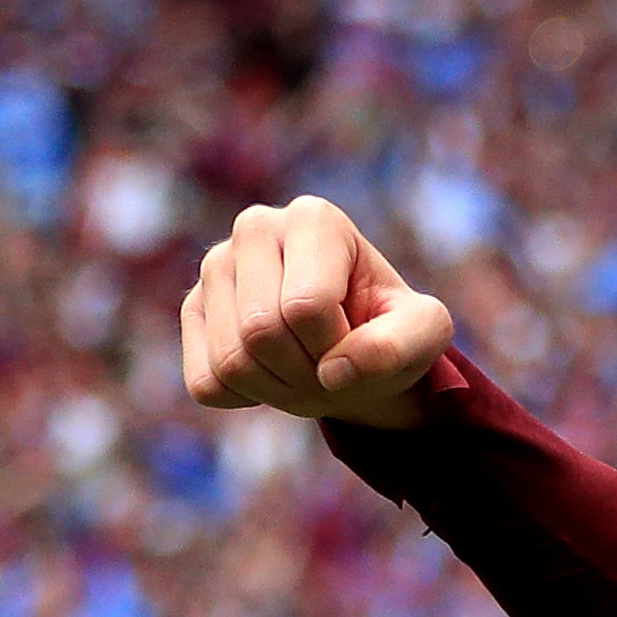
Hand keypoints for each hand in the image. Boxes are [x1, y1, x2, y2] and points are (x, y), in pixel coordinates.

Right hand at [180, 196, 455, 432]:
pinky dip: (248, 399)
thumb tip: (335, 371)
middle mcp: (253, 227)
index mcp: (314, 218)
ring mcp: (214, 267)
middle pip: (262, 332)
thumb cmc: (391, 330)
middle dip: (308, 370)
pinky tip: (273, 372)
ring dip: (280, 389)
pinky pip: (207, 383)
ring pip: (232, 361)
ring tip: (308, 368)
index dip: (339, 345)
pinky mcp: (191, 309)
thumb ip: (401, 345)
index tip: (358, 337)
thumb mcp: (426, 333)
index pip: (306, 306)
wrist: (357, 350)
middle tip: (334, 364)